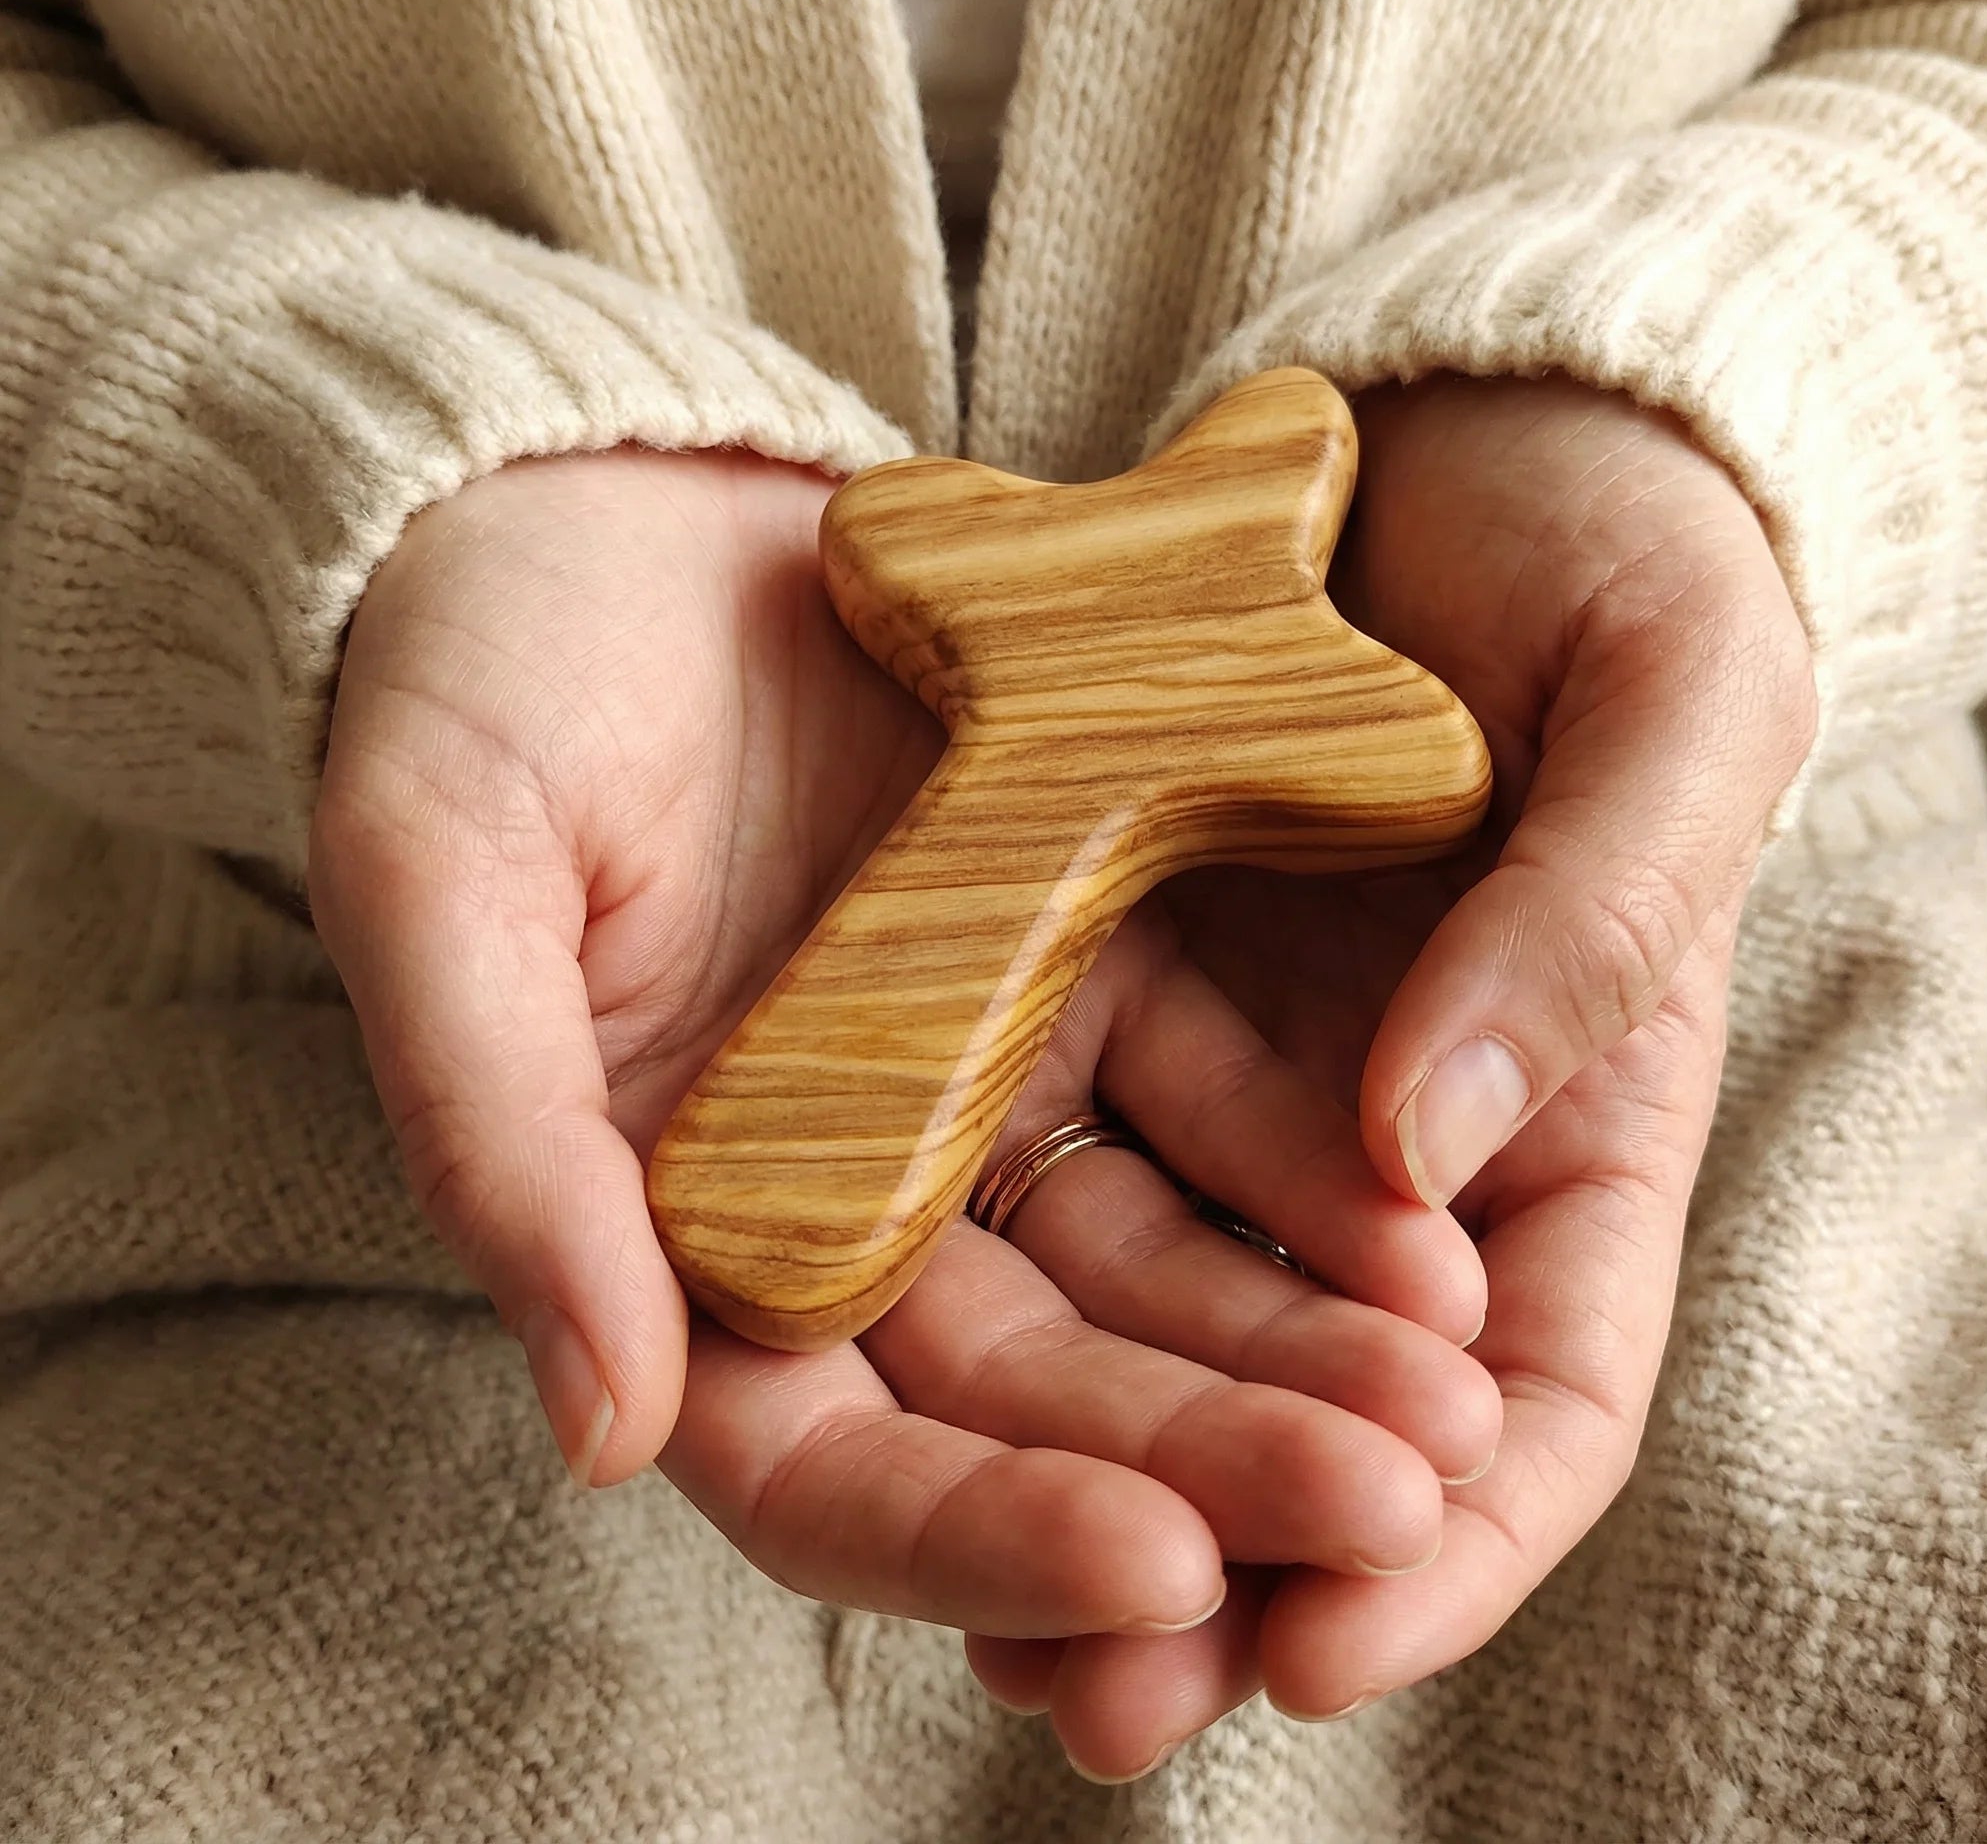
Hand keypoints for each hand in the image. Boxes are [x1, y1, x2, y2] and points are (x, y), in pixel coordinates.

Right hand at [310, 446, 1496, 1642]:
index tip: (1155, 1573)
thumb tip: (606, 1429)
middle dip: (1209, 1470)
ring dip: (1301, 1352)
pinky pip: (1218, 1096)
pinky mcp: (1088, 956)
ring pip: (1153, 1273)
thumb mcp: (438, 884)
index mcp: (672, 1232)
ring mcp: (982, 1081)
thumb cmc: (476, 688)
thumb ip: (499, 1142)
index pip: (825, 1467)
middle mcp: (847, 1195)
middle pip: (1035, 1398)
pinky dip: (1319, 1170)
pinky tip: (1435, 1218)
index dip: (980, 1539)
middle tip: (1393, 1508)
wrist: (608, 506)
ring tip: (1455, 1404)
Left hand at [962, 373, 1815, 1773]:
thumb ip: (1597, 916)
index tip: (1332, 1629)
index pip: (1538, 1392)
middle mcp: (1387, 1130)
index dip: (1455, 1539)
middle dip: (1219, 1553)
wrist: (1456, 435)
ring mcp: (1230, 1063)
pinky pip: (1030, 1140)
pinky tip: (887, 1347)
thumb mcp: (1676, 702)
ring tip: (980, 1604)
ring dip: (1073, 1461)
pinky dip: (975, 1254)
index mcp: (1573, 1118)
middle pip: (1312, 1400)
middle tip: (1104, 1697)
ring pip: (1150, 1310)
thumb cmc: (1622, 556)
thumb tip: (1429, 1152)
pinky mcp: (1094, 970)